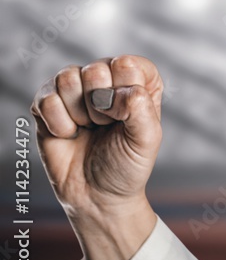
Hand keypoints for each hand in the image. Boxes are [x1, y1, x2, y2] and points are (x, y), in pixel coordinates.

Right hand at [31, 55, 162, 259]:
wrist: (97, 195)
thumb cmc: (127, 165)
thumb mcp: (146, 140)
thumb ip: (142, 110)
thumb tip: (122, 92)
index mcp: (139, 83)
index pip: (129, 64)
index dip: (124, 92)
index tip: (124, 117)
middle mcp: (109, 80)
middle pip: (96, 69)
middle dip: (100, 106)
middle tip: (105, 126)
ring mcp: (77, 90)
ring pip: (68, 78)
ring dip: (78, 113)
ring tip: (88, 129)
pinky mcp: (49, 104)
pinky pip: (45, 96)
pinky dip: (57, 121)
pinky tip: (69, 133)